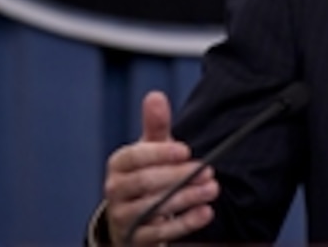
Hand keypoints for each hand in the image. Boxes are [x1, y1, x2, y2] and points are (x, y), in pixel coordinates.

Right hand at [104, 91, 218, 245]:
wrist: (135, 216)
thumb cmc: (148, 174)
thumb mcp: (151, 149)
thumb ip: (155, 125)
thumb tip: (155, 96)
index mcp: (119, 164)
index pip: (135, 156)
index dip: (160, 153)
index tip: (186, 151)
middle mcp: (115, 190)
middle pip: (146, 182)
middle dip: (180, 176)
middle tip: (208, 171)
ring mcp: (123, 216)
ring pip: (154, 207)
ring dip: (186, 198)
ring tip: (212, 189)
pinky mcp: (135, 238)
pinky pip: (160, 233)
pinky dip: (185, 223)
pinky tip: (205, 212)